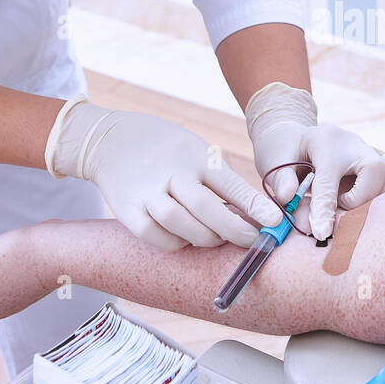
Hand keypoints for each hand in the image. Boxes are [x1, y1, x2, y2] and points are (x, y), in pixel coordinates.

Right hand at [46, 96, 282, 250]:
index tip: (274, 221)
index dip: (254, 205)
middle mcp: (170, 172)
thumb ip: (220, 178)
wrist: (110, 140)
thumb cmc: (165, 149)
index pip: (229, 183)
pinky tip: (185, 238)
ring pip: (181, 226)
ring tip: (216, 237)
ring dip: (205, 238)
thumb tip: (255, 211)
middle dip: (234, 230)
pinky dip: (176, 244)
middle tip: (251, 239)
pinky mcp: (127, 211)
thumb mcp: (195, 149)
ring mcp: (147, 192)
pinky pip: (156, 237)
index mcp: (194, 154)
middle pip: (206, 209)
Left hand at [245, 82, 384, 240]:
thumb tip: (289, 198)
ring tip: (352, 206)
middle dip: (361, 199)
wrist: (299, 140)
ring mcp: (372, 150)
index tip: (321, 233)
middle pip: (376, 169)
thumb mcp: (274, 162)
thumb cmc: (286, 154)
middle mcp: (354, 143)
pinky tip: (367, 206)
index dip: (326, 207)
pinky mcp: (383, 162)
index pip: (330, 178)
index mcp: (325, 141)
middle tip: (340, 209)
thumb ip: (281, 181)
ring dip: (378, 198)